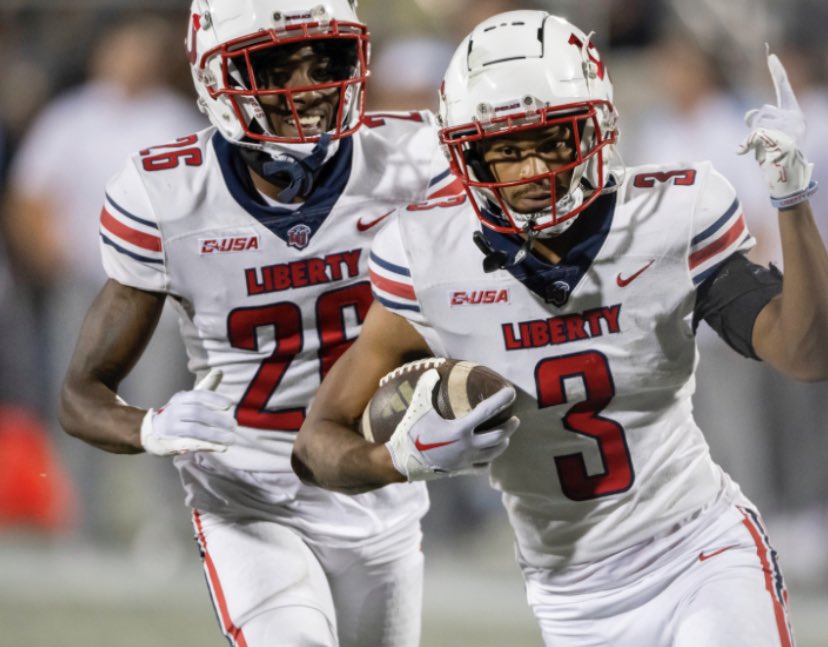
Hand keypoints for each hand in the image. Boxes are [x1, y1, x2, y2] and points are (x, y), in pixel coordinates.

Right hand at [140, 369, 236, 455]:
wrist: (153, 430)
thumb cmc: (179, 412)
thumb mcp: (190, 399)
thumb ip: (206, 386)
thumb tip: (220, 370)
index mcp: (181, 398)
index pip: (198, 395)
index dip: (214, 399)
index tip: (230, 404)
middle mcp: (174, 411)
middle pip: (196, 413)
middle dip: (217, 419)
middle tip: (234, 425)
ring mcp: (171, 428)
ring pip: (194, 429)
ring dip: (214, 434)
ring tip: (231, 439)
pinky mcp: (171, 443)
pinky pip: (190, 444)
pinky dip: (206, 445)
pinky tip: (220, 448)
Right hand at [385, 368, 518, 480]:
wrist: (402, 462)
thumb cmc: (411, 433)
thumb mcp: (418, 408)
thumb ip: (425, 388)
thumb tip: (434, 371)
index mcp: (460, 430)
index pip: (487, 412)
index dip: (501, 400)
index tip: (512, 392)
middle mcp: (467, 446)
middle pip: (499, 437)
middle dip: (510, 427)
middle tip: (515, 419)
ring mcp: (466, 461)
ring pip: (494, 453)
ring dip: (503, 443)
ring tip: (506, 436)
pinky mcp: (461, 470)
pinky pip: (482, 467)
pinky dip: (489, 460)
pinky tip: (489, 455)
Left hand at [737, 47, 816, 207]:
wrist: (787, 175)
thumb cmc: (778, 155)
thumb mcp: (771, 134)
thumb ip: (761, 120)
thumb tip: (750, 114)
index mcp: (795, 114)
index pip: (785, 89)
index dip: (778, 72)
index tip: (771, 55)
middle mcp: (793, 117)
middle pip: (759, 112)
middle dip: (754, 127)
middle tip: (765, 144)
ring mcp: (785, 128)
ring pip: (753, 123)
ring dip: (752, 138)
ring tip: (764, 151)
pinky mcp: (775, 139)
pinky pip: (750, 137)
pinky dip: (744, 146)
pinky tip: (743, 152)